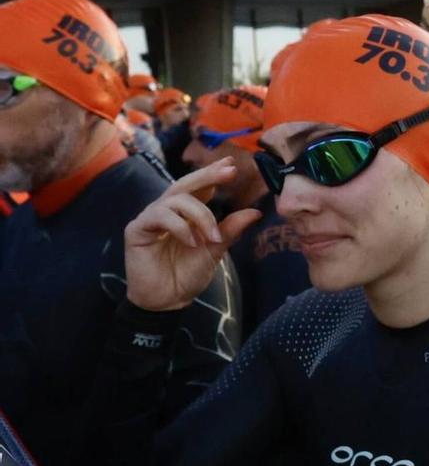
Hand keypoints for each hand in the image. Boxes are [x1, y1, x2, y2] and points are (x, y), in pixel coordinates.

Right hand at [123, 164, 260, 312]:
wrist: (167, 300)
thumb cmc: (187, 275)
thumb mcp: (215, 250)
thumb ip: (230, 230)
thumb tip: (255, 212)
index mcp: (185, 213)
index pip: (199, 188)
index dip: (212, 174)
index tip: (231, 164)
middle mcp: (166, 211)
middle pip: (185, 184)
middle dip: (208, 176)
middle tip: (229, 172)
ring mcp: (150, 218)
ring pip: (176, 200)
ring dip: (200, 215)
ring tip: (212, 238)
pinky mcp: (137, 229)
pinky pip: (160, 216)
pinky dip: (180, 227)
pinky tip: (191, 242)